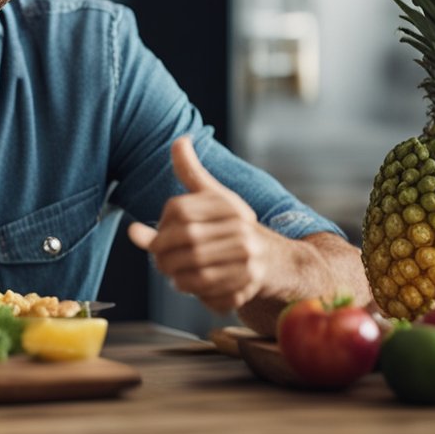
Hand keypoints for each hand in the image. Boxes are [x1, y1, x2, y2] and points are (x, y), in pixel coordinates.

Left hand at [127, 136, 272, 313]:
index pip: (178, 210)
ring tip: (173, 273)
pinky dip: (194, 292)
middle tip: (158, 260)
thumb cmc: (235, 227)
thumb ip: (191, 172)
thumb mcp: (215, 196)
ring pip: (194, 270)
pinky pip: (209, 293)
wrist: (278, 261)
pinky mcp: (250, 285)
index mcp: (229, 206)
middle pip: (185, 240)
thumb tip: (178, 140)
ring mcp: (248, 258)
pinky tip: (191, 285)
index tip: (156, 235)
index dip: (159, 225)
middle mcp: (242, 229)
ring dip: (176, 275)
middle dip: (163, 254)